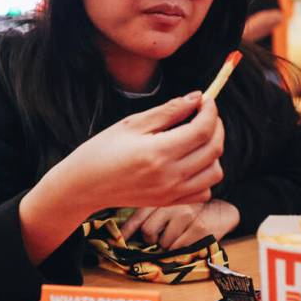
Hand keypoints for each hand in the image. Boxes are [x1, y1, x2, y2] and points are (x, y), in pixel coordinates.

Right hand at [54, 91, 224, 215]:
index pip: (202, 130)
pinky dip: (206, 175)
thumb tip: (196, 98)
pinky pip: (204, 191)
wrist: (85, 185)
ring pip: (215, 172)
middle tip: (204, 114)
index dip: (210, 111)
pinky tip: (192, 161)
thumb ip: (168, 111)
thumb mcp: (133, 123)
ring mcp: (172, 193)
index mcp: (158, 152)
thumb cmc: (103, 150)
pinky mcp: (170, 202)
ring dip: (214, 152)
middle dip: (216, 126)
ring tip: (198, 138)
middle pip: (214, 149)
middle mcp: (170, 176)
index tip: (206, 99)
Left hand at [120, 200, 239, 249]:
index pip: (138, 215)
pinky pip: (179, 248)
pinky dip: (180, 249)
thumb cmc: (190, 210)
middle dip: (151, 240)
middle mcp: (172, 204)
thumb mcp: (169, 204)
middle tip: (158, 238)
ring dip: (168, 245)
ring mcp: (186, 216)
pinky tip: (186, 240)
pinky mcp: (199, 229)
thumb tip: (125, 230)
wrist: (221, 210)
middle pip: (148, 232)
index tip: (119, 239)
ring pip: (164, 243)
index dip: (127, 230)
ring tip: (177, 236)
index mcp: (162, 197)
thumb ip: (149, 211)